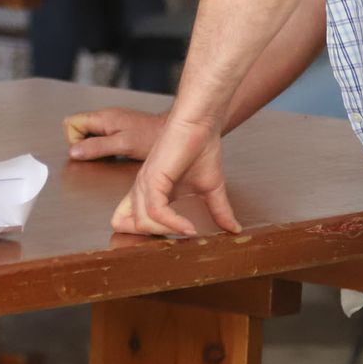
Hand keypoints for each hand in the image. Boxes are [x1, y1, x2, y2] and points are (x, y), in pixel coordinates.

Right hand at [64, 107, 164, 160]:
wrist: (174, 134)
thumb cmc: (152, 137)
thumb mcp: (123, 145)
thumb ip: (97, 147)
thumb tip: (74, 151)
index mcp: (103, 117)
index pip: (70, 123)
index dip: (74, 140)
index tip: (88, 151)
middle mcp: (105, 117)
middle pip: (77, 128)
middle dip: (83, 145)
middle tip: (101, 154)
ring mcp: (112, 122)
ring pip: (88, 134)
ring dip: (94, 147)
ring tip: (111, 154)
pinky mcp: (119, 129)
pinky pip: (100, 138)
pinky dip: (104, 148)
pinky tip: (116, 154)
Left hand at [111, 118, 239, 237]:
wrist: (201, 123)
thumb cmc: (201, 147)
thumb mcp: (212, 187)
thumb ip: (219, 210)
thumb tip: (234, 229)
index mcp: (151, 191)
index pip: (130, 220)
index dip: (146, 235)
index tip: (174, 241)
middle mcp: (142, 189)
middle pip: (128, 225)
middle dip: (153, 239)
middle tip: (179, 240)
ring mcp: (145, 183)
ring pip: (142, 222)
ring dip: (167, 232)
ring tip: (189, 231)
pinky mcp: (153, 178)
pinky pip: (156, 210)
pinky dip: (173, 223)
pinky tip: (190, 226)